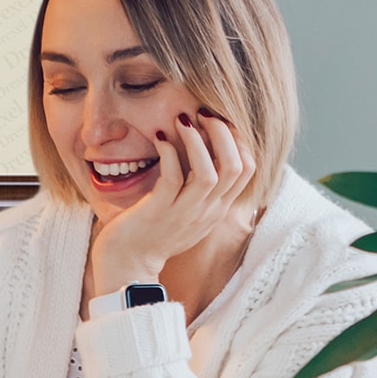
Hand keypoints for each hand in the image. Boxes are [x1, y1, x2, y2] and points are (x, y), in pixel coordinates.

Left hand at [88, 108, 258, 296]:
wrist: (128, 264)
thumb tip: (205, 147)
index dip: (238, 140)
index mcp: (217, 208)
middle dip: (223, 133)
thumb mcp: (188, 210)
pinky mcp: (159, 212)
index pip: (247, 170)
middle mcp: (207, 211)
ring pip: (209, 173)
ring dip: (196, 141)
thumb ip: (201, 186)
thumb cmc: (154, 231)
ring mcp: (184, 213)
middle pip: (235, 167)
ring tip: (182, 120)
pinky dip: (169, 152)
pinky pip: (173, 178)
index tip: (218, 121)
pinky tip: (160, 137)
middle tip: (203, 113)